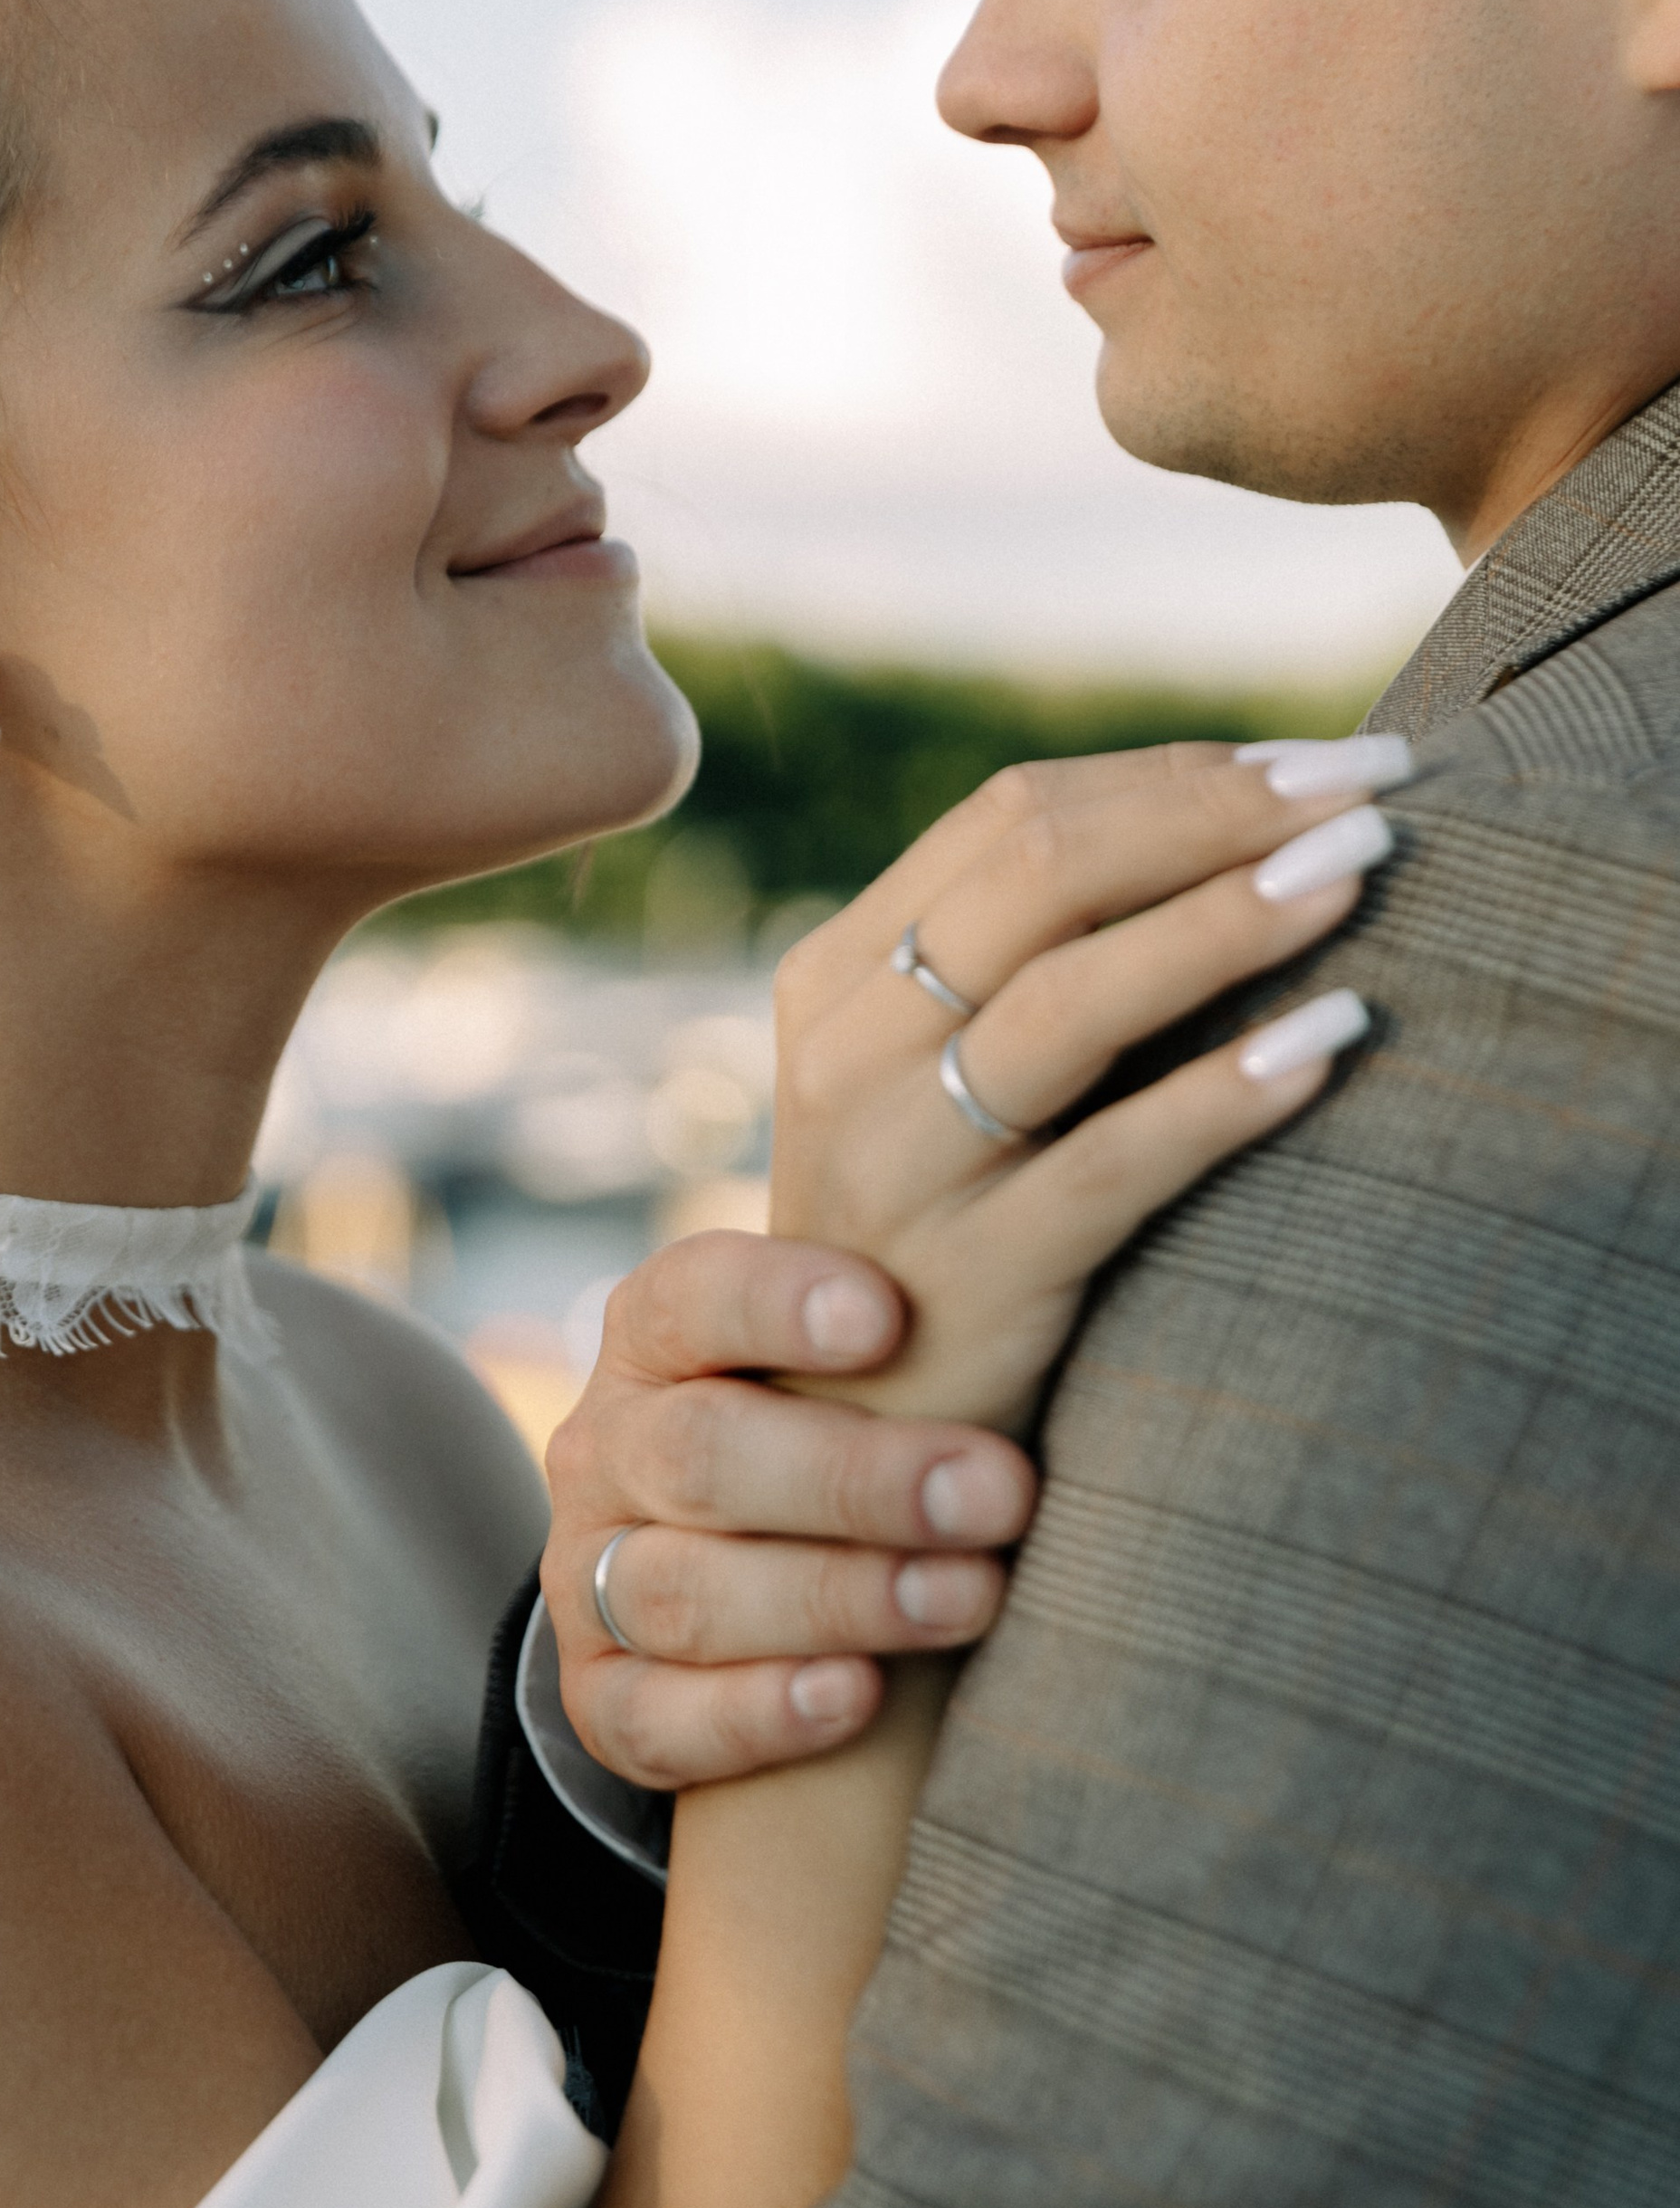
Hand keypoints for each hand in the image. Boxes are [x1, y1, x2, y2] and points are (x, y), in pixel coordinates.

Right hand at [540, 1227, 1036, 1788]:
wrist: (737, 1567)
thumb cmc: (845, 1426)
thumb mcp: (854, 1353)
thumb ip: (924, 1280)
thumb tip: (1088, 1123)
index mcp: (661, 1337)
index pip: (691, 1295)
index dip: (777, 1301)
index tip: (889, 1312)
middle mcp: (611, 1448)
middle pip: (699, 1453)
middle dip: (853, 1476)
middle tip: (1000, 1487)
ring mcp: (590, 1577)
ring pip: (678, 1590)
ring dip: (834, 1596)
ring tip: (973, 1597)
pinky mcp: (602, 1698)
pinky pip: (648, 1717)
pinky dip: (752, 1711)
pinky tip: (854, 1700)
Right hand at [774, 733, 1399, 1433]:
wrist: (848, 1444)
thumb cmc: (937, 1233)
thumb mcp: (932, 1082)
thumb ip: (1028, 966)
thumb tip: (1239, 826)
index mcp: (836, 976)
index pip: (1012, 820)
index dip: (1177, 777)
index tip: (1318, 762)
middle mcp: (845, 1056)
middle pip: (1041, 876)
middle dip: (1221, 816)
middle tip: (1371, 787)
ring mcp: (898, 1169)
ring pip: (1071, 1001)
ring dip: (1230, 920)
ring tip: (1361, 871)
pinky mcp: (972, 1278)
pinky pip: (1117, 1164)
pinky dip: (1230, 1094)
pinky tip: (1335, 1041)